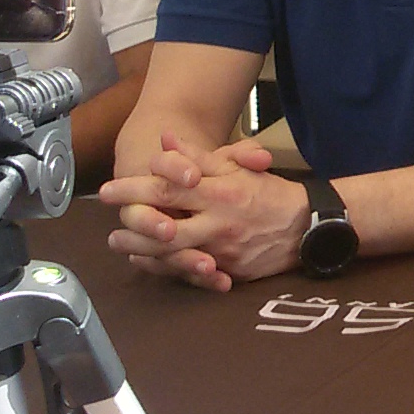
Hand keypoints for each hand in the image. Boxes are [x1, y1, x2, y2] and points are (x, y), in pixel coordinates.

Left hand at [96, 133, 304, 291]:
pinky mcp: (229, 272)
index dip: (133, 190)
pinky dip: (165, 267)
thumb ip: (199, 157)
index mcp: (220, 193)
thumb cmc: (269, 193)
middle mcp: (218, 224)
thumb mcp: (237, 167)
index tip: (107, 190)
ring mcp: (223, 252)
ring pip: (173, 255)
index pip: (168, 190)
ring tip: (121, 243)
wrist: (306, 228)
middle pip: (164, 227)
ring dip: (142, 250)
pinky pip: (191, 274)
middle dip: (131, 226)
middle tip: (108, 226)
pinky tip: (147, 260)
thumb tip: (166, 140)